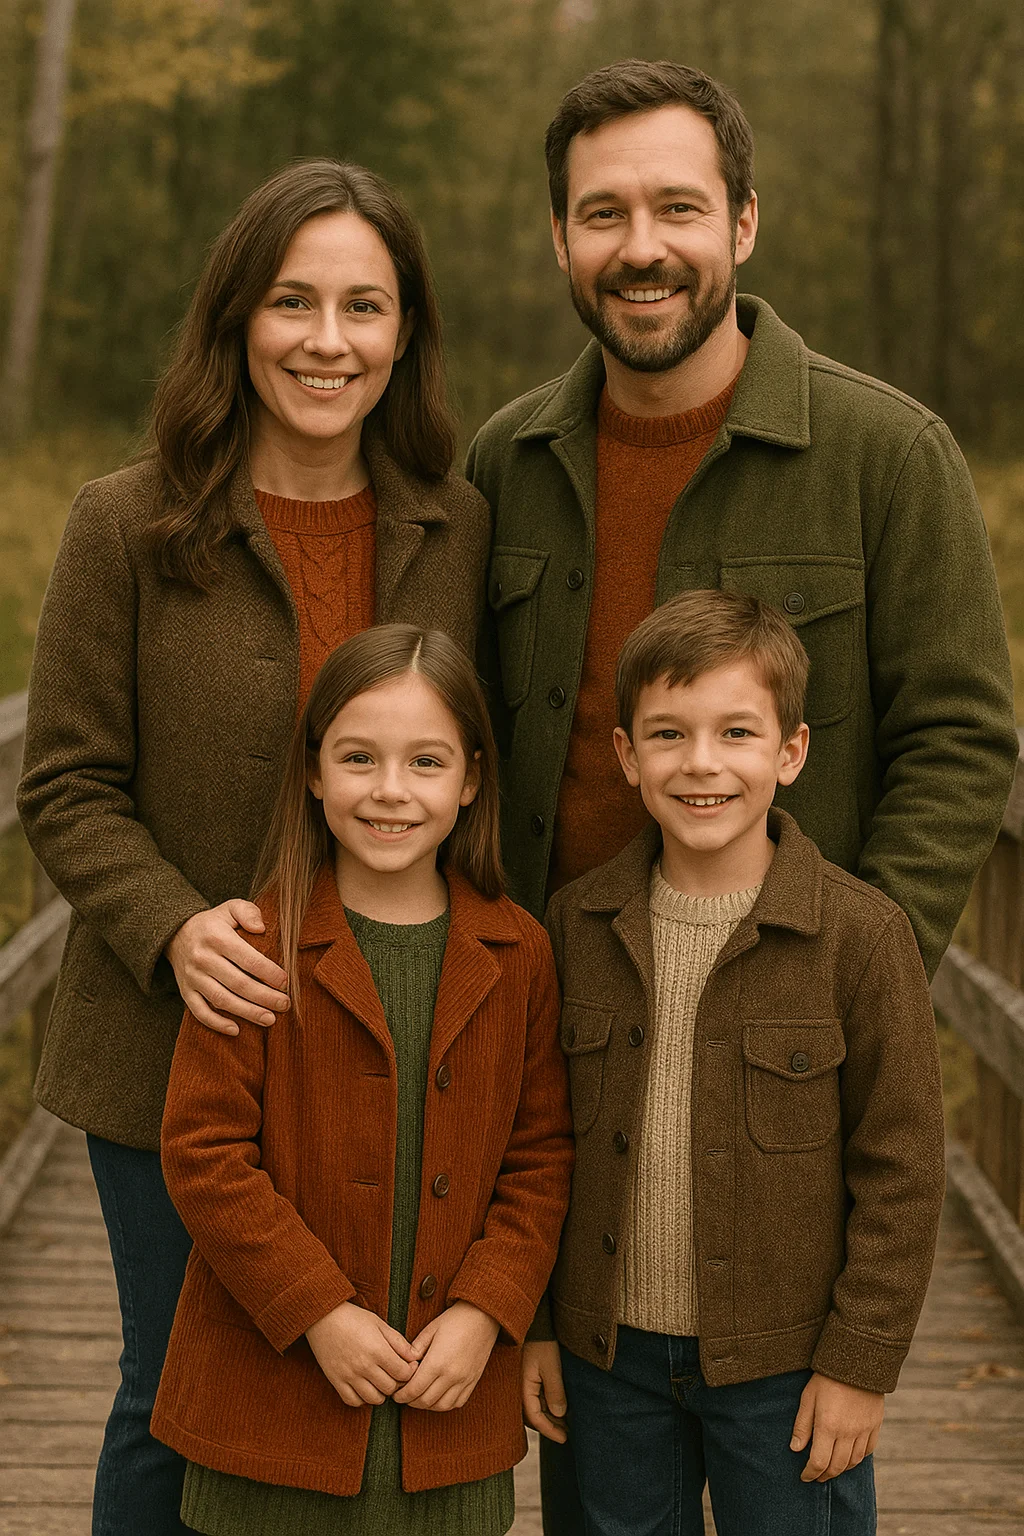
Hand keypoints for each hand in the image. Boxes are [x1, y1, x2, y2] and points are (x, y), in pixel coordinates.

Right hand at [166, 900, 288, 1034]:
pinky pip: (200, 1012)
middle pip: (238, 983)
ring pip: (222, 1000)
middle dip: (265, 997)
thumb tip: (262, 927)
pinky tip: (236, 1030)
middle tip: (285, 1004)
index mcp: (217, 937)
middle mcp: (203, 959)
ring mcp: (193, 977)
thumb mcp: (230, 908)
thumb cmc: (213, 923)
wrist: (176, 933)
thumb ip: (248, 912)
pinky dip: (217, 1023)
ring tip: (270, 1019)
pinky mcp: (186, 992)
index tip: (286, 983)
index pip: (248, 959)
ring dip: (247, 1012)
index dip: (269, 973)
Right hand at [306, 1302, 419, 1407]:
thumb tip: (414, 1358)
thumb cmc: (354, 1318)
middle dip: (397, 1382)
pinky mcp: (336, 1381)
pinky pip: (353, 1401)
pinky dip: (362, 1399)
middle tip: (395, 1374)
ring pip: (374, 1399)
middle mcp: (364, 1366)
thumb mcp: (380, 1324)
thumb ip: (398, 1342)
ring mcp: (349, 1375)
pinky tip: (365, 1387)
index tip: (408, 1366)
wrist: (323, 1317)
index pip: (403, 1374)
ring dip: (381, 1393)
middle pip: (390, 1388)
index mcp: (377, 1350)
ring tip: (381, 1381)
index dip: (410, 1372)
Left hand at [393, 1301, 499, 1411]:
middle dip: (411, 1402)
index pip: (414, 1389)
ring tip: (419, 1397)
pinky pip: (457, 1402)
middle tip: (404, 1396)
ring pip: (441, 1406)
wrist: (483, 1316)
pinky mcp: (473, 1381)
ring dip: (427, 1405)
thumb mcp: (430, 1329)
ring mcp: (464, 1380)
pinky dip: (445, 1404)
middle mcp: (451, 1375)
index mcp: (437, 1362)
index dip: (402, 1395)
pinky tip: (437, 1397)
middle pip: (426, 1401)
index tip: (396, 1394)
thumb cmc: (455, 1319)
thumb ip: (415, 1349)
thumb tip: (405, 1364)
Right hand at [522, 1340, 567, 1442]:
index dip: (551, 1431)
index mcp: (522, 1387)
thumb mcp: (551, 1366)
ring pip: (534, 1409)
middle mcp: (519, 1389)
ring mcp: (521, 1384)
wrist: (535, 1323)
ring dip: (549, 1417)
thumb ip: (555, 1391)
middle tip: (567, 1434)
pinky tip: (558, 1408)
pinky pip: (534, 1399)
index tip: (565, 1439)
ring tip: (566, 1423)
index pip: (536, 1418)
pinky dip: (546, 1406)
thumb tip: (560, 1415)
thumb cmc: (541, 1342)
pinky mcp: (526, 1379)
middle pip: (534, 1416)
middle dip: (550, 1427)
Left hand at [791, 1373, 883, 1481]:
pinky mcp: (875, 1425)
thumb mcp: (808, 1397)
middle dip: (825, 1475)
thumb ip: (802, 1425)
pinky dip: (857, 1459)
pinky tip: (850, 1457)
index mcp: (828, 1426)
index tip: (804, 1476)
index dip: (810, 1473)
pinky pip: (868, 1450)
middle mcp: (848, 1433)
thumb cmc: (827, 1377)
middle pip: (837, 1466)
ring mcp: (864, 1430)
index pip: (819, 1461)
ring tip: (831, 1469)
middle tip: (816, 1477)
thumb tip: (795, 1449)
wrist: (857, 1360)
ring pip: (853, 1461)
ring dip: (841, 1469)